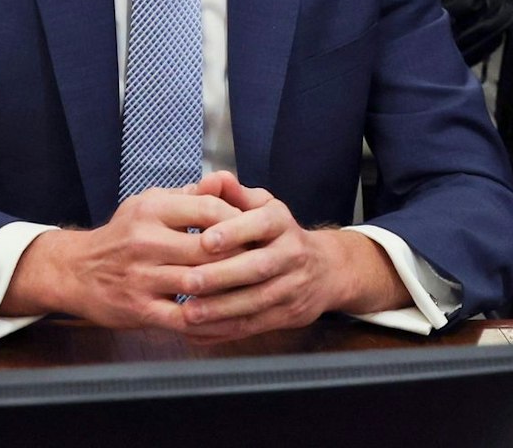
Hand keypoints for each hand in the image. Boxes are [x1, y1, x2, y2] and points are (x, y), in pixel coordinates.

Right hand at [0, 188, 241, 328]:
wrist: (77, 270)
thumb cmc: (123, 235)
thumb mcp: (149, 203)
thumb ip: (189, 195)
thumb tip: (225, 178)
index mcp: (152, 208)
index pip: (209, 209)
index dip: (239, 220)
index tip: (258, 230)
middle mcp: (145, 240)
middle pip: (209, 248)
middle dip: (242, 256)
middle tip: (267, 261)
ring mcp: (142, 276)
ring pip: (200, 283)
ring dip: (230, 289)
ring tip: (254, 288)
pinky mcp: (139, 308)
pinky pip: (183, 317)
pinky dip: (209, 318)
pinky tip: (227, 316)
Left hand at [173, 172, 405, 342]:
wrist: (325, 270)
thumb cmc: (278, 233)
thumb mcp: (262, 206)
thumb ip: (234, 194)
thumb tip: (211, 179)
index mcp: (282, 223)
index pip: (261, 224)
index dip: (234, 232)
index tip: (205, 239)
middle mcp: (292, 254)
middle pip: (257, 267)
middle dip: (221, 276)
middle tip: (188, 281)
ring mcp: (292, 287)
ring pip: (256, 301)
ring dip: (221, 310)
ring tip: (189, 312)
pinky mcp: (287, 315)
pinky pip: (255, 326)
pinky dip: (226, 331)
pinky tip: (199, 332)